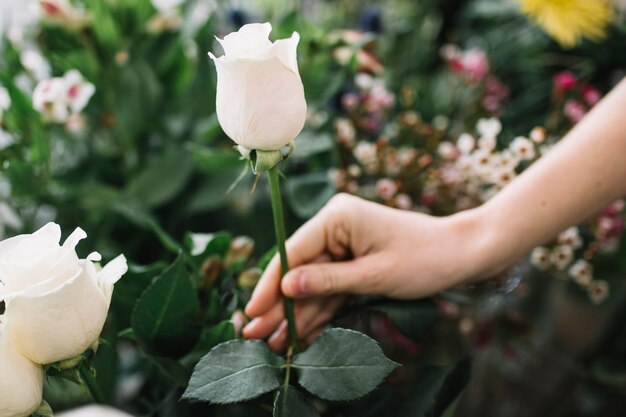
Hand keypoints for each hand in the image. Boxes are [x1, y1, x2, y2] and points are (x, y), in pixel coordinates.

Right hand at [243, 193, 488, 350]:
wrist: (462, 255)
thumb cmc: (424, 259)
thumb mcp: (373, 275)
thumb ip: (328, 282)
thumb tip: (286, 288)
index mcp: (337, 217)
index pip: (293, 252)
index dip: (271, 285)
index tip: (252, 312)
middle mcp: (335, 227)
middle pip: (299, 270)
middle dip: (279, 304)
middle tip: (255, 335)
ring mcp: (344, 245)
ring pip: (312, 283)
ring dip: (295, 313)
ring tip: (273, 342)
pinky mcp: (353, 262)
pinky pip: (330, 288)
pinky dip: (318, 311)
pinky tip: (298, 333)